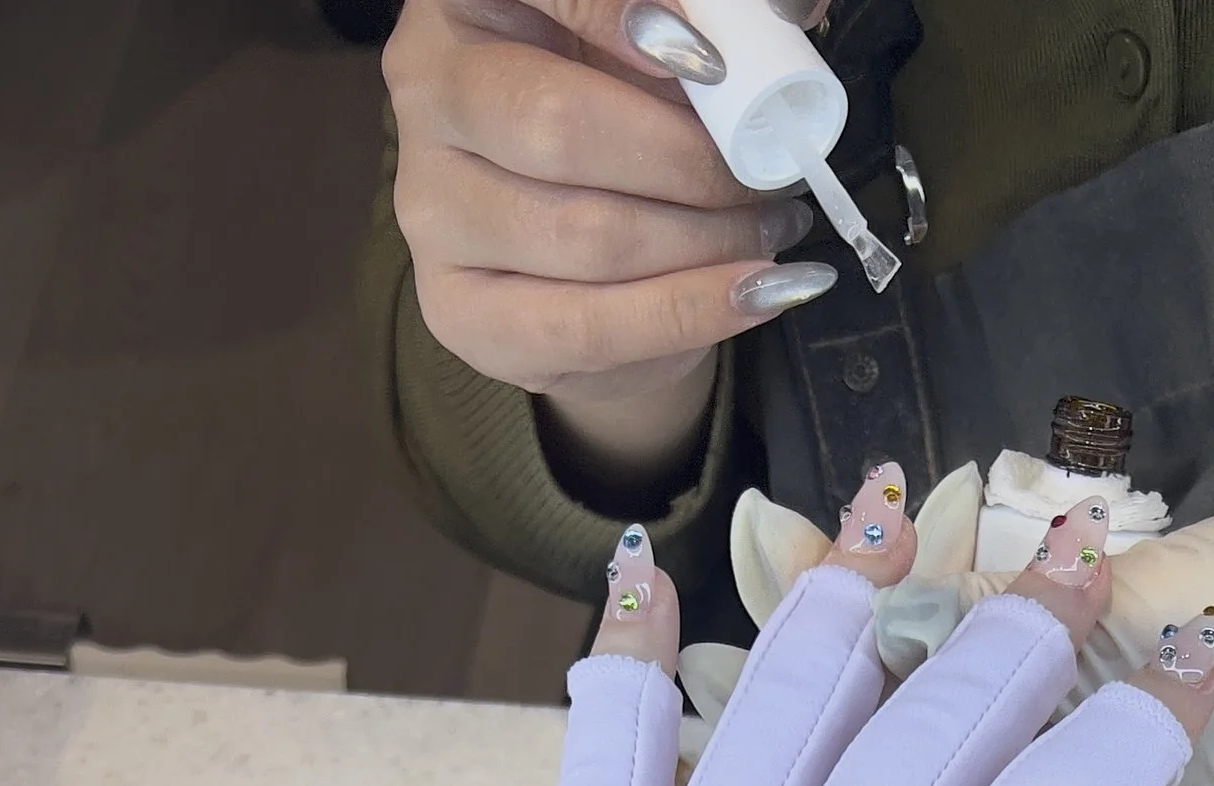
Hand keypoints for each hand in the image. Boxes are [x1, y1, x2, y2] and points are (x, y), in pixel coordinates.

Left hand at [136, 486, 1213, 785]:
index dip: (1138, 727)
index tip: (1192, 656)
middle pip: (941, 719)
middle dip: (1024, 623)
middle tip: (1078, 543)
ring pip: (793, 690)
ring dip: (857, 590)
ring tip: (897, 503)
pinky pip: (615, 735)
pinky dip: (635, 646)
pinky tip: (642, 569)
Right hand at [384, 0, 840, 498]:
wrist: (586, 246)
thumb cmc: (626, 110)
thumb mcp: (659, 46)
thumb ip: (707, 22)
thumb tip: (784, 21)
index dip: (615, 18)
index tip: (711, 63)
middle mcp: (429, 92)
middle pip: (558, 128)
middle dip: (691, 161)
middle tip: (770, 174)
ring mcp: (430, 208)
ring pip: (586, 237)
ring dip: (706, 241)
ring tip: (771, 229)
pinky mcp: (459, 312)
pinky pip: (589, 327)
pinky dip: (693, 312)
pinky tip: (759, 293)